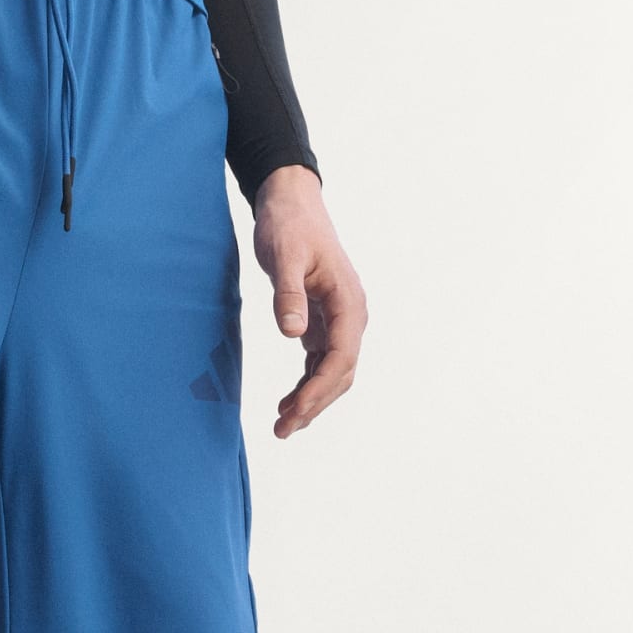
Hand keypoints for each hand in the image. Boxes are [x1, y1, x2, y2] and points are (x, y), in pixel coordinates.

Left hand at [253, 166, 366, 437]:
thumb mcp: (283, 256)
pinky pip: (320, 362)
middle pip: (340, 373)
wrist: (291, 203)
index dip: (318, 390)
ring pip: (333, 372)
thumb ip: (288, 295)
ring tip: (282, 425)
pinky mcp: (323, 321)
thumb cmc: (288, 226)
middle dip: (314, 404)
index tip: (293, 412)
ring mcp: (338, 319)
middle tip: (282, 430)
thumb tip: (293, 334)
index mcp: (348, 302)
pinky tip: (287, 403)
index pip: (340, 358)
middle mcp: (350, 315)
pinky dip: (307, 385)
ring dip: (311, 400)